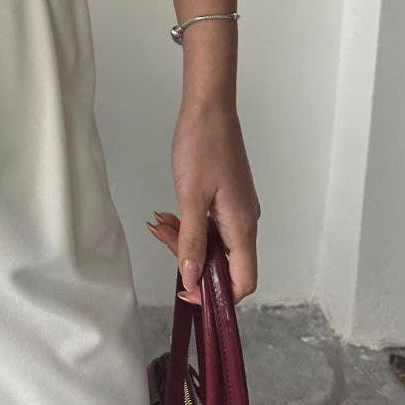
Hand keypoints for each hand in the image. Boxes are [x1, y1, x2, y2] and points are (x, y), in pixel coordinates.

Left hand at [150, 102, 259, 304]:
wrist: (210, 108)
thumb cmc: (203, 146)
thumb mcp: (191, 196)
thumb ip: (192, 241)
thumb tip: (193, 281)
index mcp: (243, 226)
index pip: (242, 282)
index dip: (216, 295)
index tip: (186, 290)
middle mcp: (246, 222)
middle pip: (225, 265)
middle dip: (192, 261)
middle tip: (162, 240)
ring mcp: (237, 209)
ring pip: (215, 243)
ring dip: (187, 241)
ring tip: (159, 224)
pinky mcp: (228, 198)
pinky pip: (211, 225)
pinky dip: (190, 225)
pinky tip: (169, 215)